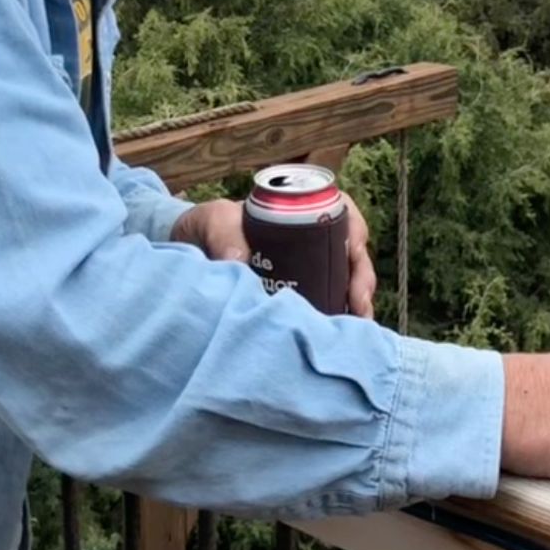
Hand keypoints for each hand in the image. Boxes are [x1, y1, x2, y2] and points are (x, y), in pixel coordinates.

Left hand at [171, 194, 378, 318]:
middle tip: (360, 307)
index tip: (355, 257)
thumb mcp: (214, 221)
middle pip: (351, 255)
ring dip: (355, 304)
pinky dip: (336, 319)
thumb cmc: (206, 226)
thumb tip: (239, 262)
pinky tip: (336, 339)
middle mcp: (310, 239)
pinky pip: (325, 304)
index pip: (343, 215)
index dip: (357, 234)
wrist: (187, 251)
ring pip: (344, 283)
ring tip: (356, 329)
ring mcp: (306, 268)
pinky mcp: (296, 294)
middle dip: (362, 281)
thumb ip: (223, 233)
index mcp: (300, 211)